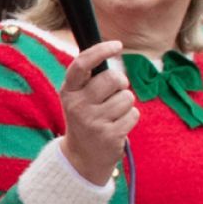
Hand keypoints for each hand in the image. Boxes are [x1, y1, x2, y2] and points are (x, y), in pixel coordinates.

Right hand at [58, 40, 133, 186]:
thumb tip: (112, 47)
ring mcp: (92, 122)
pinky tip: (117, 127)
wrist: (82, 158)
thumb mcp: (78, 98)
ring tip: (112, 116)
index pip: (82, 64)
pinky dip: (130, 119)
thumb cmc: (86, 118)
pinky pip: (134, 114)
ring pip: (127, 97)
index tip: (117, 45)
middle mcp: (77, 106)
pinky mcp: (109, 136)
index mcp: (68, 92)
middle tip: (113, 95)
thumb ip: (90, 77)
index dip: (100, 51)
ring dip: (125, 104)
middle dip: (120, 84)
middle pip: (113, 78)